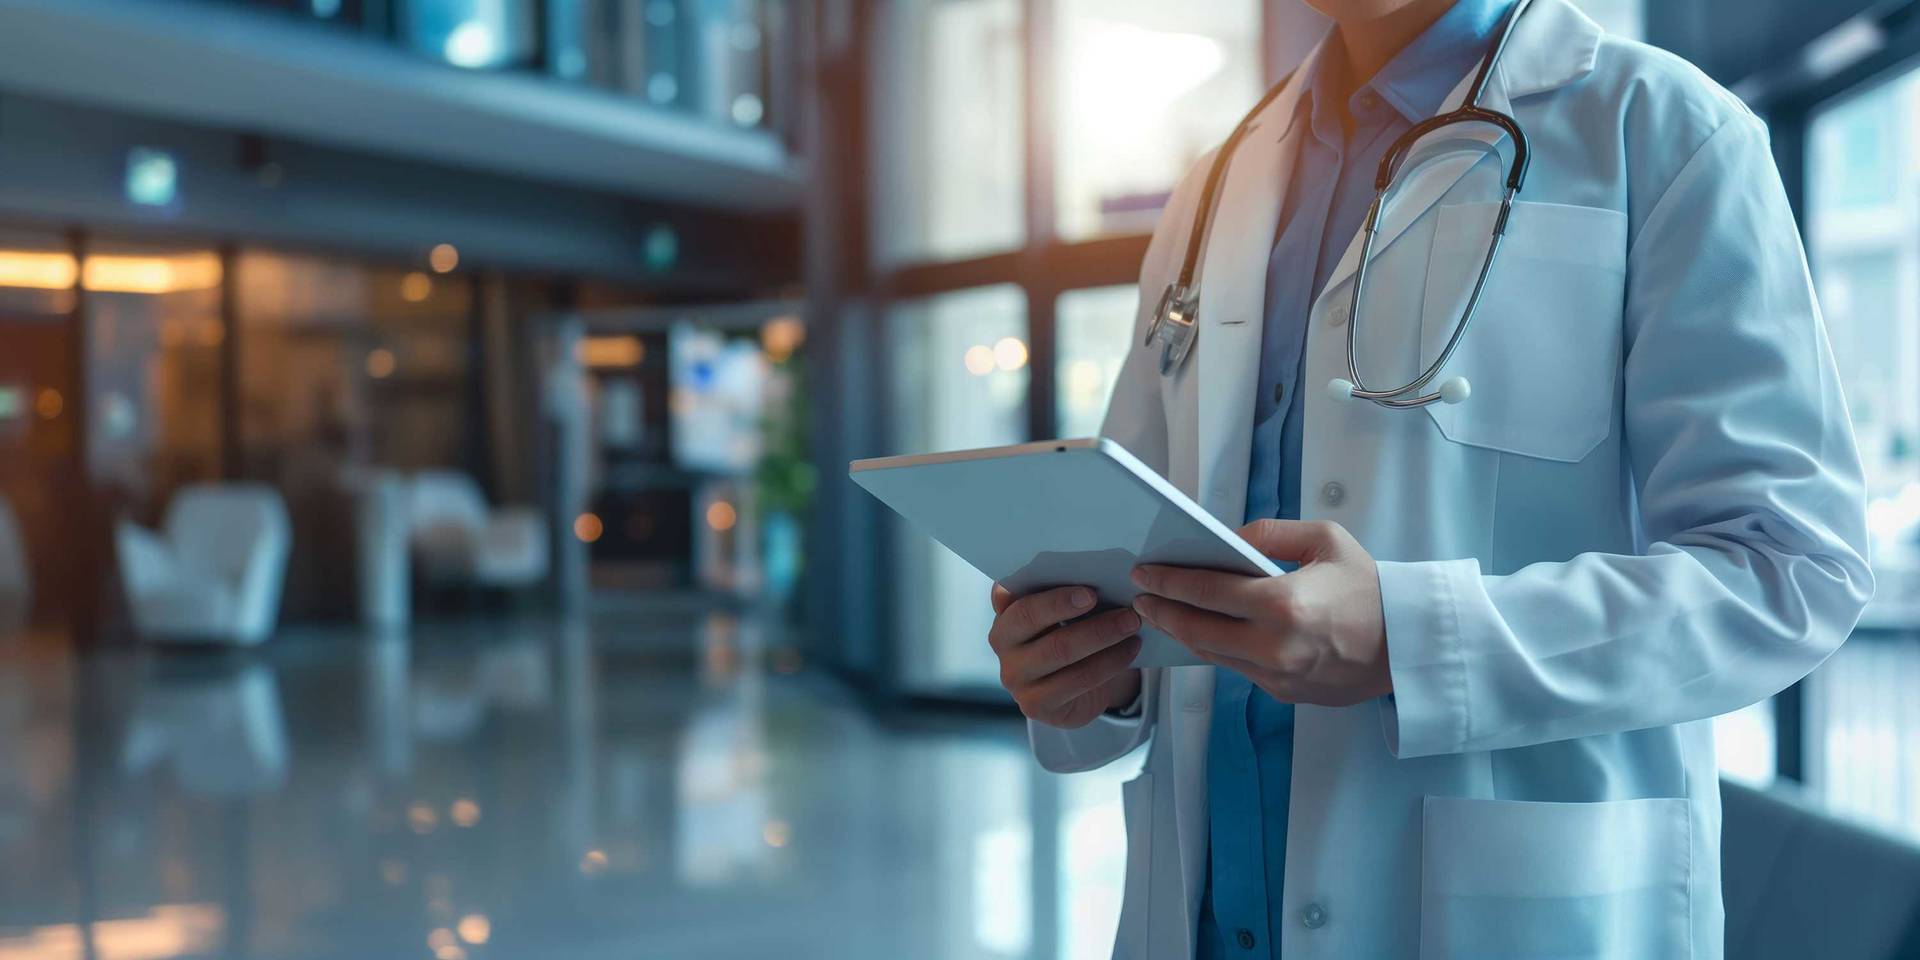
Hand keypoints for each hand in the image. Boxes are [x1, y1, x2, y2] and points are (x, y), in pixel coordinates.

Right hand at [988, 584, 1143, 727]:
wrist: (1070, 688)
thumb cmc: (1065, 635)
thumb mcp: (1060, 614)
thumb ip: (1063, 594)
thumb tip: (1099, 573)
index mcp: (1004, 614)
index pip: (1021, 603)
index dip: (1054, 599)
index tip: (1091, 592)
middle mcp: (1002, 646)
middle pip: (1042, 627)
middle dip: (1085, 615)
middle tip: (1126, 609)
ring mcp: (1015, 678)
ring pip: (1061, 652)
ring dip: (1104, 636)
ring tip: (1133, 625)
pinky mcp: (1035, 704)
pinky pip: (1077, 681)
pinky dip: (1110, 663)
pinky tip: (1130, 649)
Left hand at [1130, 519, 1389, 706]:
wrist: (1409, 643)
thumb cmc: (1370, 587)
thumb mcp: (1325, 540)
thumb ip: (1268, 534)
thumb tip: (1225, 539)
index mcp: (1282, 604)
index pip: (1205, 592)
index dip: (1168, 582)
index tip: (1144, 574)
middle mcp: (1274, 647)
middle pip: (1196, 630)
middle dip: (1162, 612)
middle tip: (1141, 599)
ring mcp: (1278, 676)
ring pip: (1212, 655)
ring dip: (1184, 634)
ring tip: (1165, 614)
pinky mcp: (1284, 693)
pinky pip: (1239, 669)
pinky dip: (1218, 649)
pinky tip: (1205, 632)